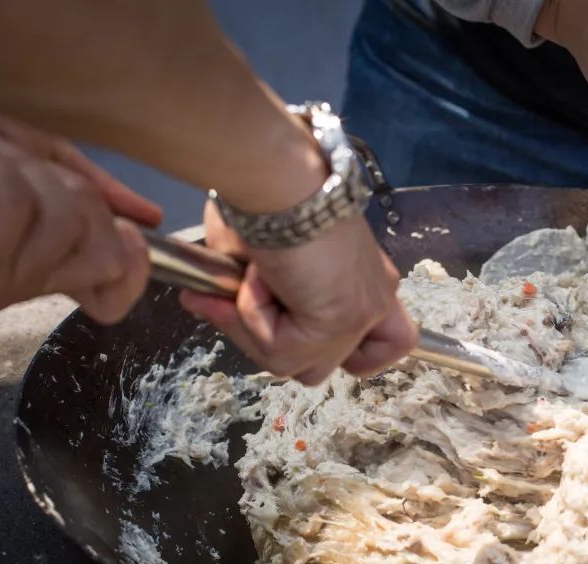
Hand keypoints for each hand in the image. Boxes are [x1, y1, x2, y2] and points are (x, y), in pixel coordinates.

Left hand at [0, 89, 162, 323]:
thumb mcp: (39, 158)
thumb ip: (94, 191)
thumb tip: (146, 218)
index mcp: (46, 265)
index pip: (116, 296)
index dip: (136, 263)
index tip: (121, 227)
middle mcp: (27, 285)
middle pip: (106, 246)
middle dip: (71, 187)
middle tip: (18, 168)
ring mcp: (0, 283)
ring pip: (64, 221)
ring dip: (20, 166)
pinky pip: (16, 209)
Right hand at [179, 201, 418, 384]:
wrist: (275, 175)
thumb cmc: (264, 194)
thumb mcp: (258, 256)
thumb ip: (247, 297)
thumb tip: (204, 304)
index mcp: (366, 280)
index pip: (383, 344)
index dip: (345, 353)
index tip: (299, 333)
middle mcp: (376, 297)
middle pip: (325, 365)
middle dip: (268, 343)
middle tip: (230, 303)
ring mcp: (364, 312)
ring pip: (299, 365)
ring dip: (254, 329)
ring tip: (248, 279)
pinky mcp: (343, 319)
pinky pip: (282, 349)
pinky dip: (252, 317)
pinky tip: (257, 275)